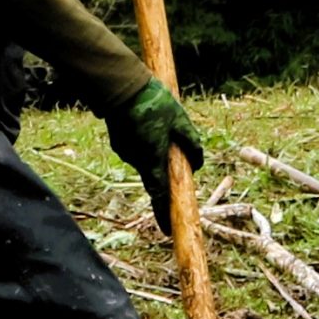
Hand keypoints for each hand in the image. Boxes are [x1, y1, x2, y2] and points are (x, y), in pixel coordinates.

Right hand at [104, 78, 203, 232]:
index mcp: (153, 161)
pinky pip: (136, 147)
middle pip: (154, 175)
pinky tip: (147, 120)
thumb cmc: (154, 104)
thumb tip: (198, 164)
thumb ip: (191, 144)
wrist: (120, 87)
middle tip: (172, 146)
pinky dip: (144, 140)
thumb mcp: (181, 122)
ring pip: (145, 158)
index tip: (167, 231)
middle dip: (165, 168)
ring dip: (155, 149)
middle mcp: (136, 161)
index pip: (160, 196)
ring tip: (160, 122)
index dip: (164, 215)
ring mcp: (125, 152)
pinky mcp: (119, 142)